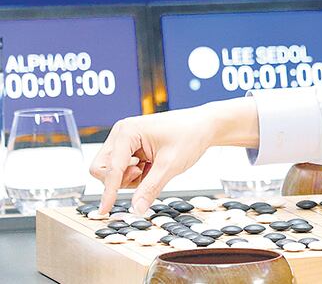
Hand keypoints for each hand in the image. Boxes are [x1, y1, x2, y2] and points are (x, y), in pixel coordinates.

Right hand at [90, 100, 258, 214]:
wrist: (205, 126)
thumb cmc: (190, 136)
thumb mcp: (170, 165)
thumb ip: (150, 188)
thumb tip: (137, 209)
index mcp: (127, 132)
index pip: (110, 168)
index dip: (109, 191)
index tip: (104, 210)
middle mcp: (121, 133)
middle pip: (102, 169)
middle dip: (120, 180)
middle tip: (144, 174)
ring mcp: (125, 140)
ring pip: (112, 171)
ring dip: (130, 178)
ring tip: (152, 167)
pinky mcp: (131, 147)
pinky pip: (123, 169)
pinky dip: (136, 174)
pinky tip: (152, 166)